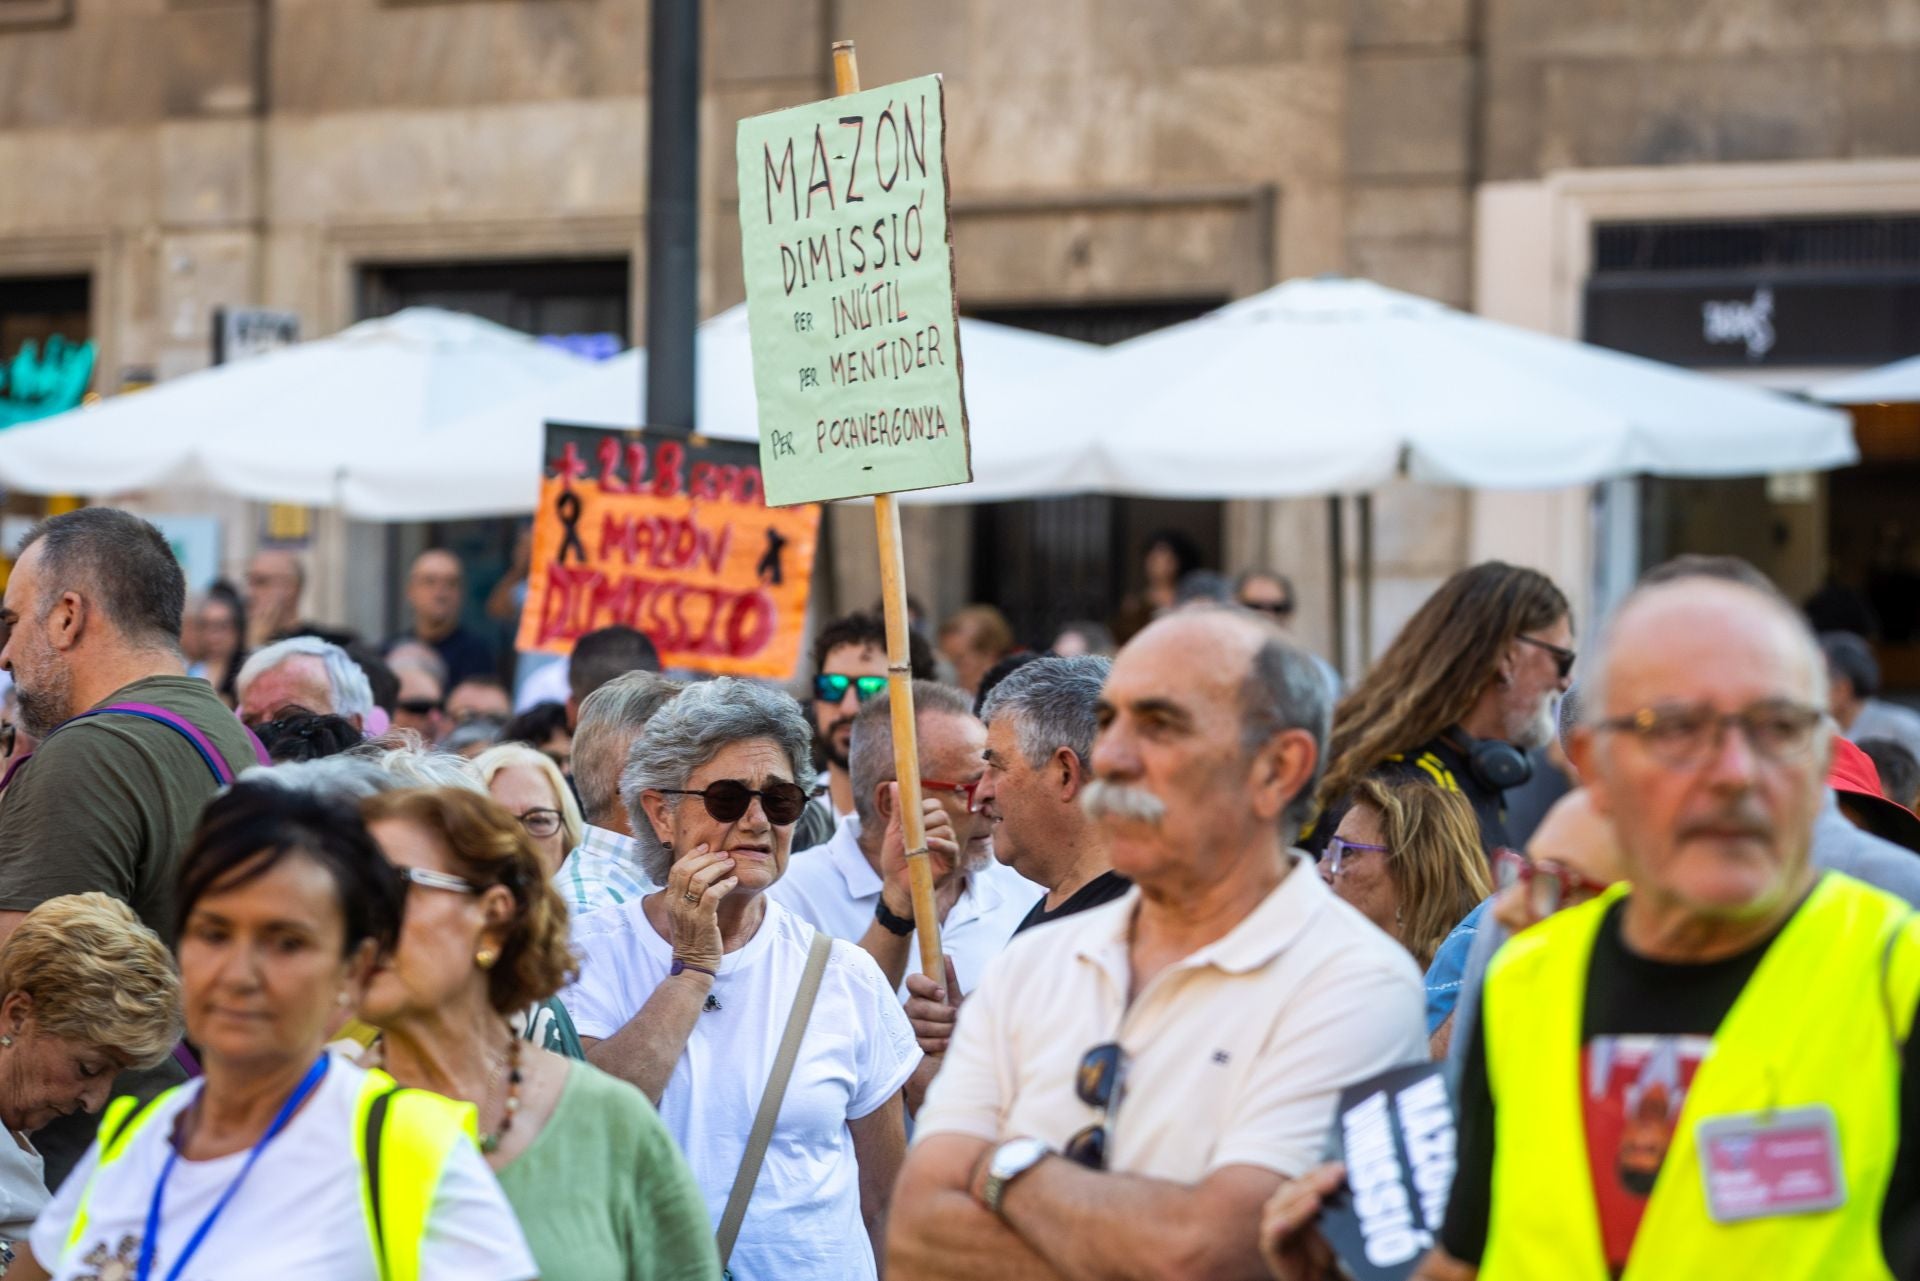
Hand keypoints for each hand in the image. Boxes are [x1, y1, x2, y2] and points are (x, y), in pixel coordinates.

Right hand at [663, 843, 733, 972]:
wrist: (693, 964)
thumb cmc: (693, 938)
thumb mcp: (684, 914)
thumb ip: (688, 895)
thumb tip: (701, 873)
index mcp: (670, 900)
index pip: (676, 869)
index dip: (692, 855)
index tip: (706, 847)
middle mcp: (675, 904)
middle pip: (687, 870)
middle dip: (707, 858)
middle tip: (723, 854)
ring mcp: (688, 913)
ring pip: (699, 879)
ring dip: (717, 868)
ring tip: (730, 864)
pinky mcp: (703, 921)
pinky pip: (712, 894)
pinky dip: (724, 884)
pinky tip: (733, 881)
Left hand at [880, 784, 961, 924]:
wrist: (896, 885)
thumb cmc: (896, 859)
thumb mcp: (894, 831)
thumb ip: (899, 809)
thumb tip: (894, 783)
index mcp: (930, 824)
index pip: (934, 805)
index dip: (922, 807)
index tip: (908, 818)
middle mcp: (942, 833)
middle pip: (941, 814)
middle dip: (924, 820)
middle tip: (908, 832)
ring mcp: (948, 847)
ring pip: (945, 829)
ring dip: (927, 833)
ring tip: (913, 845)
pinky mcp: (951, 862)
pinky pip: (951, 846)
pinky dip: (939, 843)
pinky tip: (927, 844)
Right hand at [903, 957, 962, 1055]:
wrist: (954, 1035)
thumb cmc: (952, 1010)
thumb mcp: (953, 994)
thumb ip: (949, 977)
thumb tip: (945, 957)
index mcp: (919, 990)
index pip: (913, 981)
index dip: (925, 986)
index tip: (941, 993)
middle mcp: (910, 1006)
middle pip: (918, 1007)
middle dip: (940, 1012)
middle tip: (955, 1014)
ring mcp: (909, 1025)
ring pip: (920, 1026)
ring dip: (941, 1028)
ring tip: (954, 1028)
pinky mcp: (911, 1042)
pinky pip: (921, 1043)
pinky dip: (937, 1042)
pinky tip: (948, 1041)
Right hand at [1258, 1162, 1343, 1280]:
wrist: (1313, 1279)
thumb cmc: (1321, 1249)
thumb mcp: (1327, 1220)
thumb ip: (1330, 1196)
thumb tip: (1343, 1169)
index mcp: (1292, 1197)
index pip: (1306, 1178)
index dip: (1323, 1172)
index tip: (1343, 1169)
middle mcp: (1279, 1206)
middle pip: (1295, 1190)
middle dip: (1316, 1183)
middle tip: (1336, 1177)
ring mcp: (1271, 1224)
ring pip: (1284, 1208)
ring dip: (1301, 1202)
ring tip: (1318, 1199)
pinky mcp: (1270, 1244)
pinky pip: (1275, 1234)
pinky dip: (1280, 1227)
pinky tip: (1285, 1223)